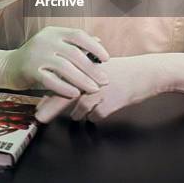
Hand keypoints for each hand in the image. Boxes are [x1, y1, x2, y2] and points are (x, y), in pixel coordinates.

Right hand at [2, 26, 109, 97]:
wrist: (8, 66)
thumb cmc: (37, 57)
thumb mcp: (55, 45)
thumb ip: (74, 44)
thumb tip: (98, 42)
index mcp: (54, 32)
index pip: (78, 35)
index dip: (94, 46)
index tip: (107, 58)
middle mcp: (45, 40)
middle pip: (74, 53)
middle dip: (91, 68)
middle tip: (104, 80)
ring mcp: (37, 55)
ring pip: (64, 67)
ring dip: (82, 79)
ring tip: (94, 89)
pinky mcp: (30, 70)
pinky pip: (50, 80)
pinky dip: (64, 87)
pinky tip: (75, 94)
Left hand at [36, 54, 166, 122]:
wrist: (146, 73)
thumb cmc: (123, 70)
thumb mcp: (100, 69)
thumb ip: (82, 76)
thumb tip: (61, 87)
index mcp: (86, 66)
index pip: (62, 80)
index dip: (48, 94)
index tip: (37, 106)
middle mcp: (90, 78)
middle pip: (65, 96)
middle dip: (50, 108)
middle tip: (39, 118)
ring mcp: (100, 91)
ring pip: (80, 110)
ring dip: (79, 113)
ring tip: (83, 111)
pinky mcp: (109, 103)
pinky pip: (95, 116)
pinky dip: (96, 116)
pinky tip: (104, 107)